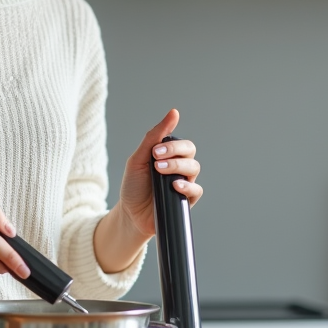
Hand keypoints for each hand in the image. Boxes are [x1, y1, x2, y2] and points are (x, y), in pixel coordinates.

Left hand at [117, 109, 202, 237]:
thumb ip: (154, 136)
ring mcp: (184, 183)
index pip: (181, 142)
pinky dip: (188, 186)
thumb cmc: (134, 186)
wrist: (130, 215)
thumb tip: (173, 113)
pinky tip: (176, 186)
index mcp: (169, 156)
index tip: (154, 152)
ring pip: (194, 168)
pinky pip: (197, 190)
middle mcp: (179, 167)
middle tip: (157, 162)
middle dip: (175, 154)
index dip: (171, 145)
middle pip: (190, 152)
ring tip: (160, 172)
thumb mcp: (138, 159)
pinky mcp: (186, 200)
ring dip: (178, 167)